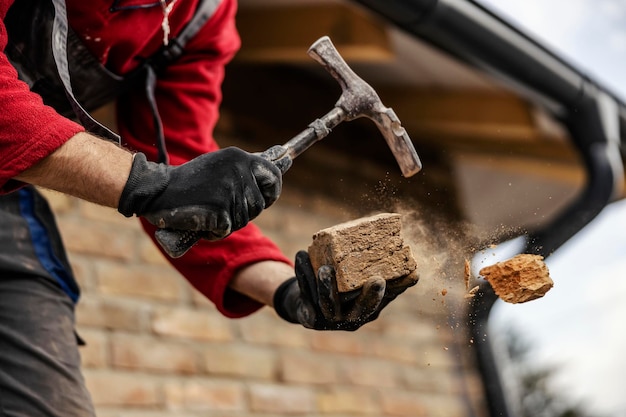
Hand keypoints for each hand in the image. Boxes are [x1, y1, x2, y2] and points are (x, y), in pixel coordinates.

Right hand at [118, 147, 281, 238]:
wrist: (158, 190)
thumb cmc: (190, 181)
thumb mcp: (221, 165)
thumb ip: (244, 170)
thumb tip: (278, 168)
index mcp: (240, 157)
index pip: (273, 175)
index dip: (272, 191)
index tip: (267, 198)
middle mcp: (238, 171)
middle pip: (258, 205)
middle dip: (244, 212)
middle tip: (221, 206)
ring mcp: (230, 190)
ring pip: (243, 220)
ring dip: (226, 222)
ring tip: (207, 209)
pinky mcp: (220, 210)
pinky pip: (227, 229)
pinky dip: (214, 231)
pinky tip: (201, 220)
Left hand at [273, 251, 418, 330]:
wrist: (307, 306)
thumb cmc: (340, 289)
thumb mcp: (360, 286)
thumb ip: (381, 278)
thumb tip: (413, 268)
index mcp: (370, 310)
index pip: (386, 298)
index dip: (395, 289)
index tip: (404, 275)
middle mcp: (353, 320)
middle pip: (363, 310)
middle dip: (370, 296)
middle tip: (377, 280)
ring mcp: (331, 322)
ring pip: (329, 305)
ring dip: (327, 287)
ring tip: (325, 268)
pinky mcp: (310, 318)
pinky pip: (306, 295)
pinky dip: (303, 274)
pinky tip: (302, 254)